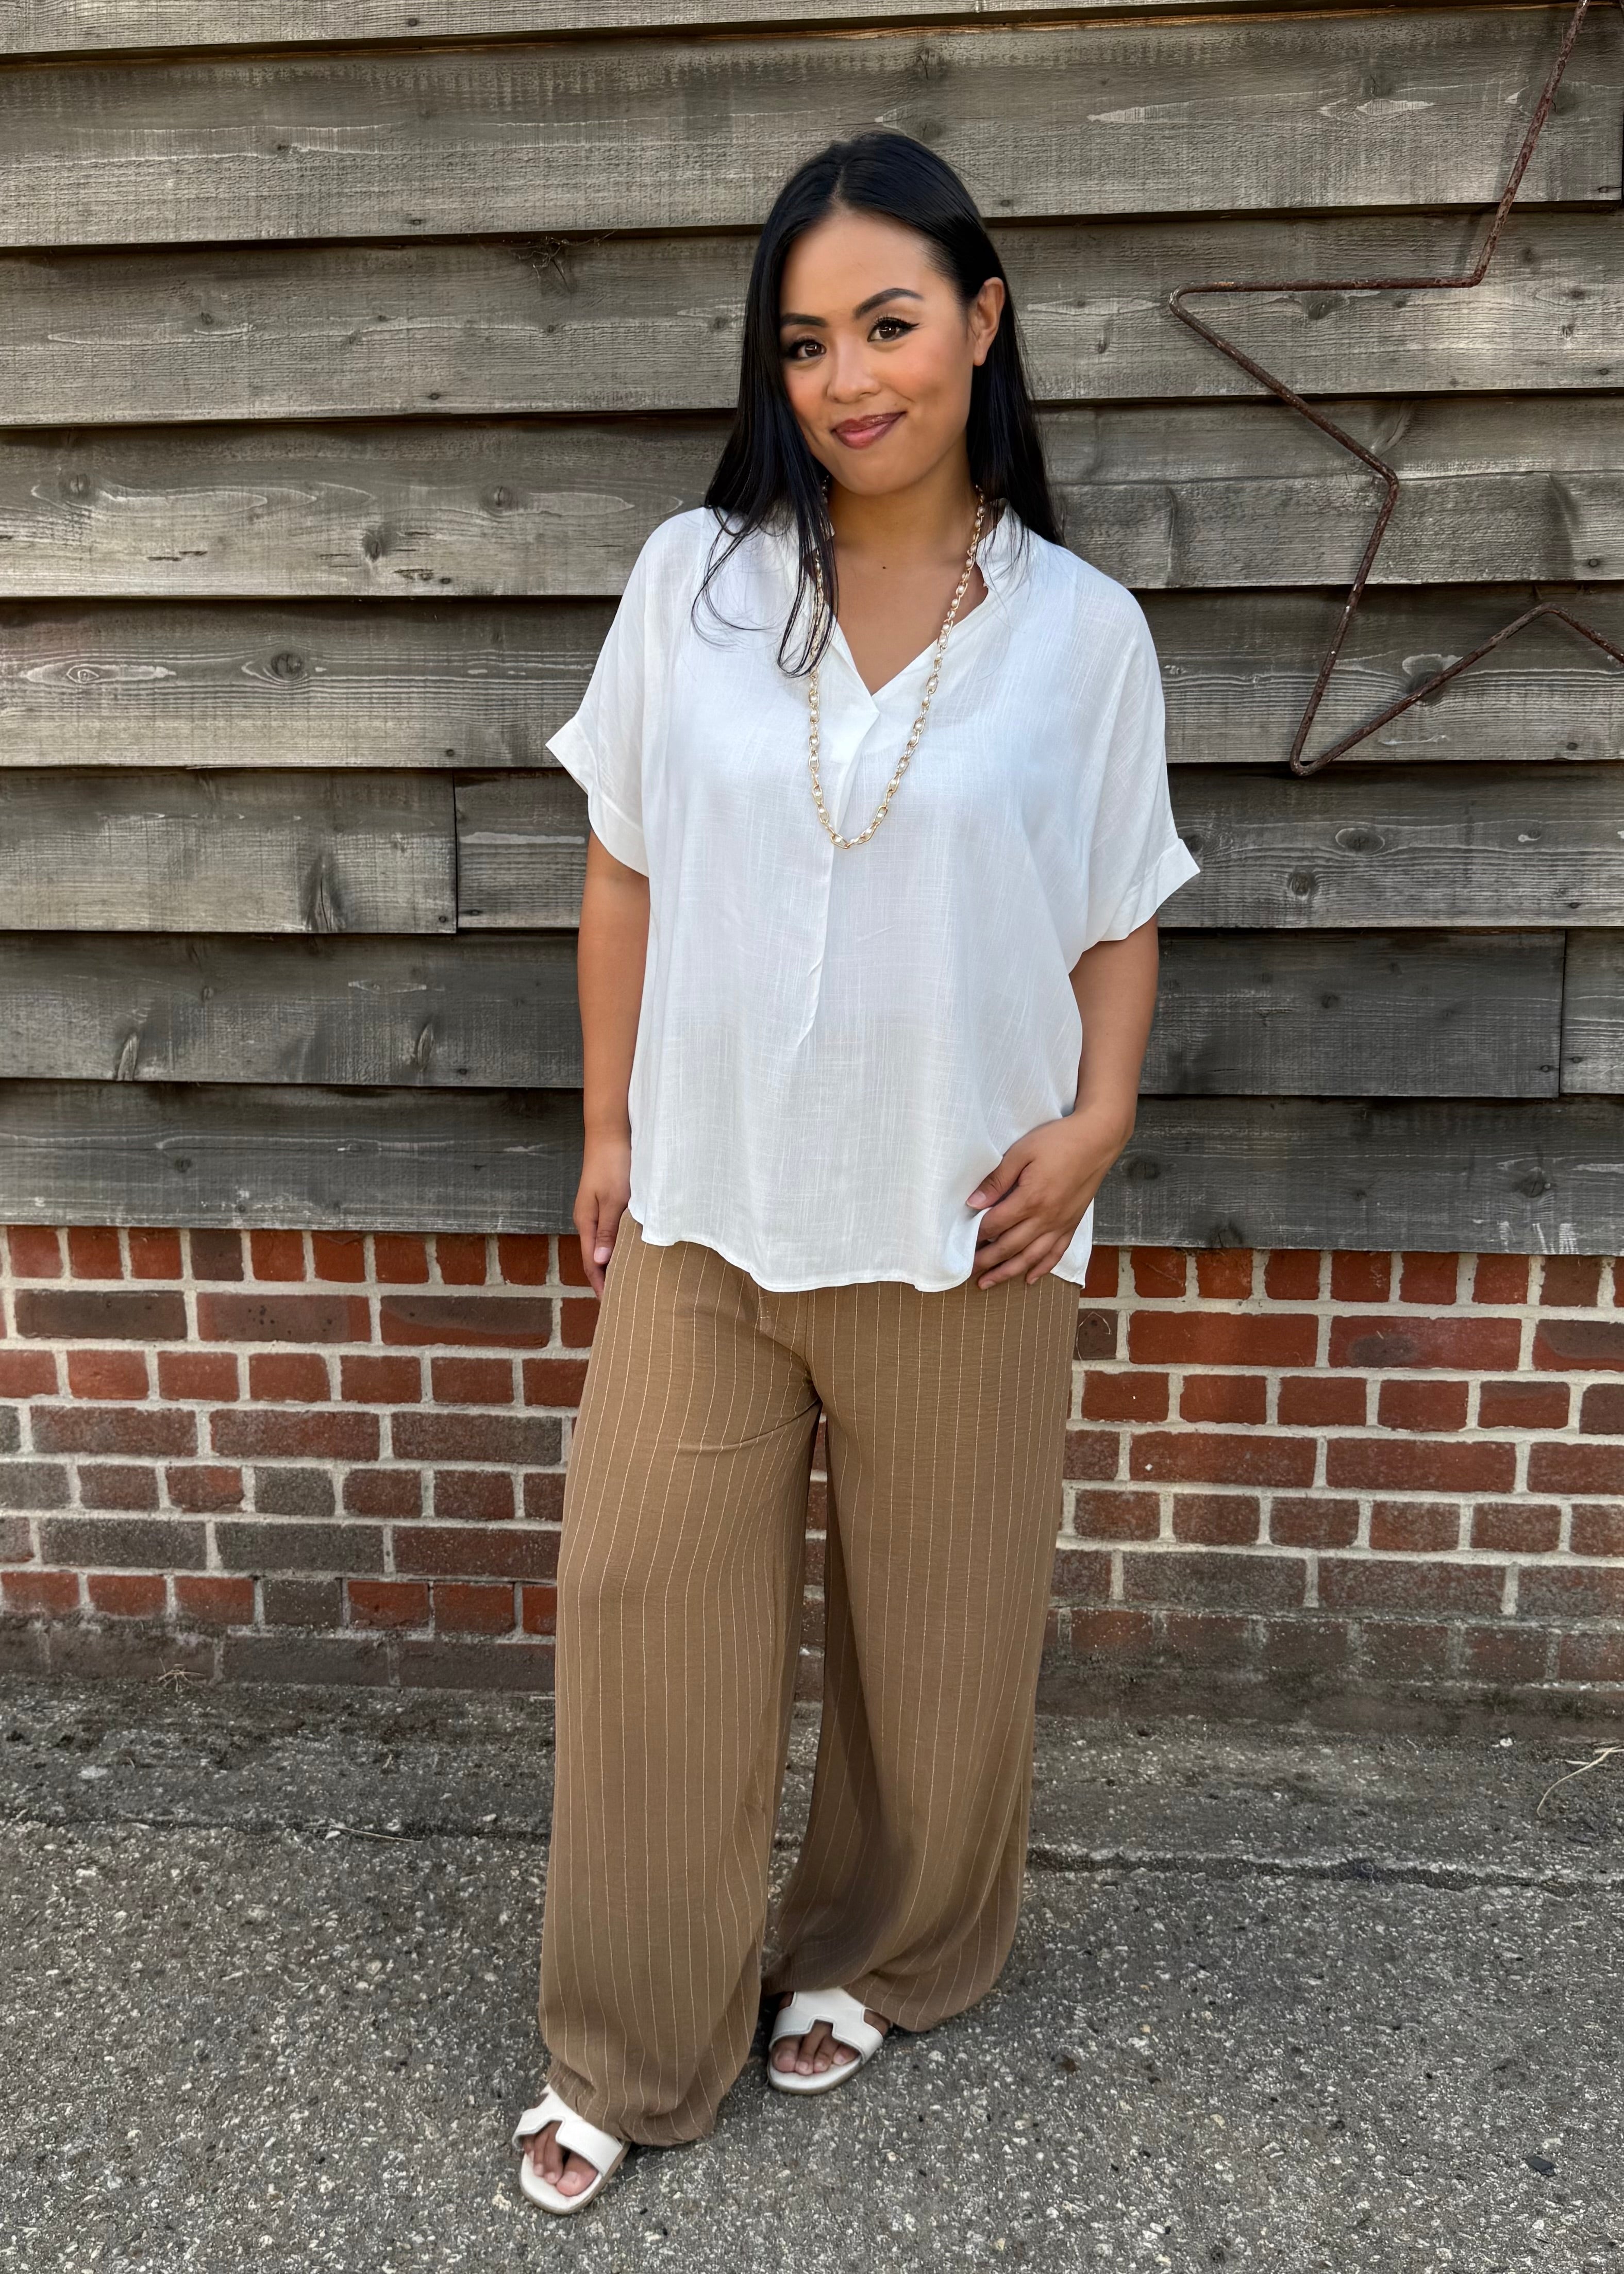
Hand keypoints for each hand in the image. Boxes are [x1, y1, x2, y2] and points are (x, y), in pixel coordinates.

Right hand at [574, 1131, 631, 1297]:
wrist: (610, 1134)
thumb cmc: (614, 1165)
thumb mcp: (614, 1200)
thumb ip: (608, 1232)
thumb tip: (601, 1262)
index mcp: (587, 1222)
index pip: (591, 1263)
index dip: (600, 1285)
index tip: (611, 1305)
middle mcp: (588, 1220)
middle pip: (595, 1258)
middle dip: (606, 1279)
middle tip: (623, 1300)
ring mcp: (596, 1211)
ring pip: (604, 1245)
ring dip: (613, 1263)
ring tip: (629, 1282)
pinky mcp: (606, 1202)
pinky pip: (611, 1233)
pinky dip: (619, 1247)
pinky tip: (631, 1252)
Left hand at [964, 1107, 1130, 1289]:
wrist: (1098, 1139)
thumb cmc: (1059, 1141)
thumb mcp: (1022, 1152)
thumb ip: (997, 1179)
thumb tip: (974, 1203)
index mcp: (1030, 1199)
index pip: (995, 1224)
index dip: (976, 1234)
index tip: (962, 1241)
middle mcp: (1046, 1218)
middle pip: (1010, 1246)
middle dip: (986, 1261)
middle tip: (968, 1271)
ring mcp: (1061, 1224)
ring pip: (1031, 1257)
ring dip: (1008, 1272)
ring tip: (988, 1283)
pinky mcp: (1072, 1224)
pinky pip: (1056, 1253)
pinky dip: (1042, 1268)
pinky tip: (1029, 1278)